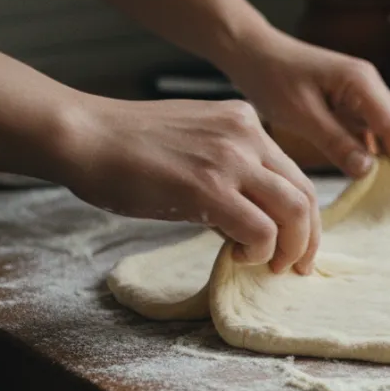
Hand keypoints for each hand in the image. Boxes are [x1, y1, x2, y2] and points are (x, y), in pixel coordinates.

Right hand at [62, 96, 320, 274]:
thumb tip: (250, 220)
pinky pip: (261, 230)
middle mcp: (246, 136)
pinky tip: (238, 254)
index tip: (298, 246)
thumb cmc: (127, 147)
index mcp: (244, 123)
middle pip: (305, 195)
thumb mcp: (194, 143)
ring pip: (294, 212)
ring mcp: (230, 160)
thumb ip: (229, 172)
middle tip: (297, 267)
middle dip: (307, 239)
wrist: (82, 136)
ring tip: (270, 266)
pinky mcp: (209, 188)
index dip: (305, 217)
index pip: (296, 175)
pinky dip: (259, 250)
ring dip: (289, 249)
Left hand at [220, 29, 389, 194]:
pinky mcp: (351, 102)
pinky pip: (375, 129)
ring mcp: (362, 93)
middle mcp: (369, 85)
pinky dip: (383, 151)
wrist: (253, 52)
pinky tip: (382, 173)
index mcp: (361, 82)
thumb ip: (335, 142)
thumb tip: (368, 171)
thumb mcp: (301, 114)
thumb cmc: (272, 78)